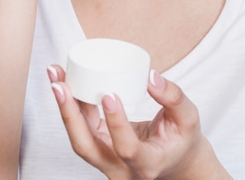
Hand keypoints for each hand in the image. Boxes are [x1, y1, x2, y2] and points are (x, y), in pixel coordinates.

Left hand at [47, 65, 230, 179]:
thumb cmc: (181, 139)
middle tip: (59, 84)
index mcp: (147, 165)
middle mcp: (121, 170)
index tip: (108, 94)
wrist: (176, 162)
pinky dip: (71, 104)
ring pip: (79, 138)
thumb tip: (150, 75)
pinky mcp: (99, 148)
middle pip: (86, 147)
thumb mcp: (189, 118)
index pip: (126, 148)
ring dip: (64, 105)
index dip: (116, 123)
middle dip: (69, 114)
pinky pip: (81, 128)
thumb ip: (174, 96)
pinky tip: (63, 81)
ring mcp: (106, 162)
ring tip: (55, 75)